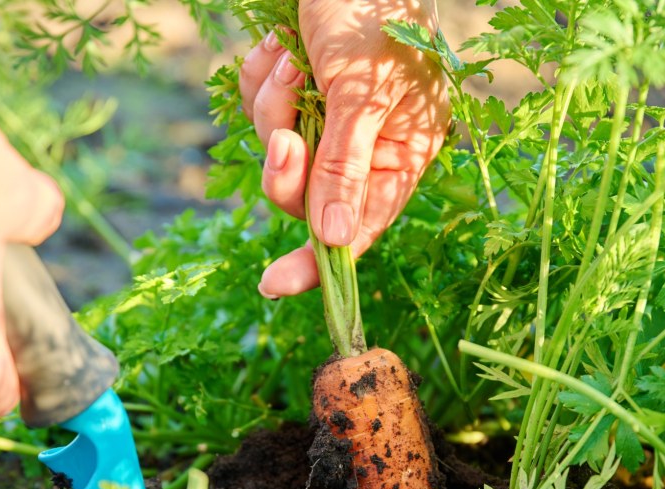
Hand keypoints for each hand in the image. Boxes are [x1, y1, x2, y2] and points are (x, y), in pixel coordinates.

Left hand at [239, 0, 448, 298]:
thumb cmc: (373, 6)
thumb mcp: (361, 90)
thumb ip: (347, 166)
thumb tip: (338, 241)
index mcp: (404, 150)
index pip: (362, 226)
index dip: (320, 262)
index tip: (274, 284)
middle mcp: (368, 140)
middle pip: (307, 194)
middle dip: (285, 166)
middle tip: (284, 135)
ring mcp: (329, 113)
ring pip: (278, 149)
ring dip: (271, 107)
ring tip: (288, 58)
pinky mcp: (298, 86)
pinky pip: (261, 106)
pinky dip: (260, 78)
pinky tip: (277, 43)